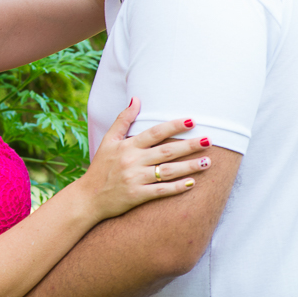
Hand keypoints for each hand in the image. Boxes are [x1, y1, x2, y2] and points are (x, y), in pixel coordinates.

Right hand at [79, 97, 210, 220]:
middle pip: (166, 151)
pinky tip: (192, 183)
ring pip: (168, 171)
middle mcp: (132, 161)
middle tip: (209, 141)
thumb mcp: (108, 140)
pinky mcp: (137, 196)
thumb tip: (137, 98)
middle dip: (189, 145)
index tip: (192, 121)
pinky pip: (161, 191)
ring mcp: (135, 179)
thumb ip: (123, 119)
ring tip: (208, 161)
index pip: (154, 133)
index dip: (173, 126)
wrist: (89, 198)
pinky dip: (177, 187)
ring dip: (189, 166)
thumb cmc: (101, 167)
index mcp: (126, 146)